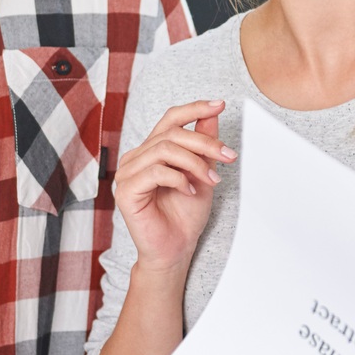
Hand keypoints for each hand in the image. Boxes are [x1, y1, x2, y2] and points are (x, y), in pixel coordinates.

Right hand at [112, 100, 234, 272]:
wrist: (175, 250)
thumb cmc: (185, 216)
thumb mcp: (202, 174)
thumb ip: (203, 145)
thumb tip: (212, 114)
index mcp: (152, 150)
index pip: (170, 119)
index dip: (194, 108)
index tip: (220, 104)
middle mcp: (137, 158)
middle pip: (172, 133)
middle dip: (205, 143)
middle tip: (228, 157)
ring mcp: (128, 173)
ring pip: (165, 150)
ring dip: (195, 163)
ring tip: (212, 179)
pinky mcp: (126, 191)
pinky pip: (155, 172)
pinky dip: (179, 179)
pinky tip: (190, 192)